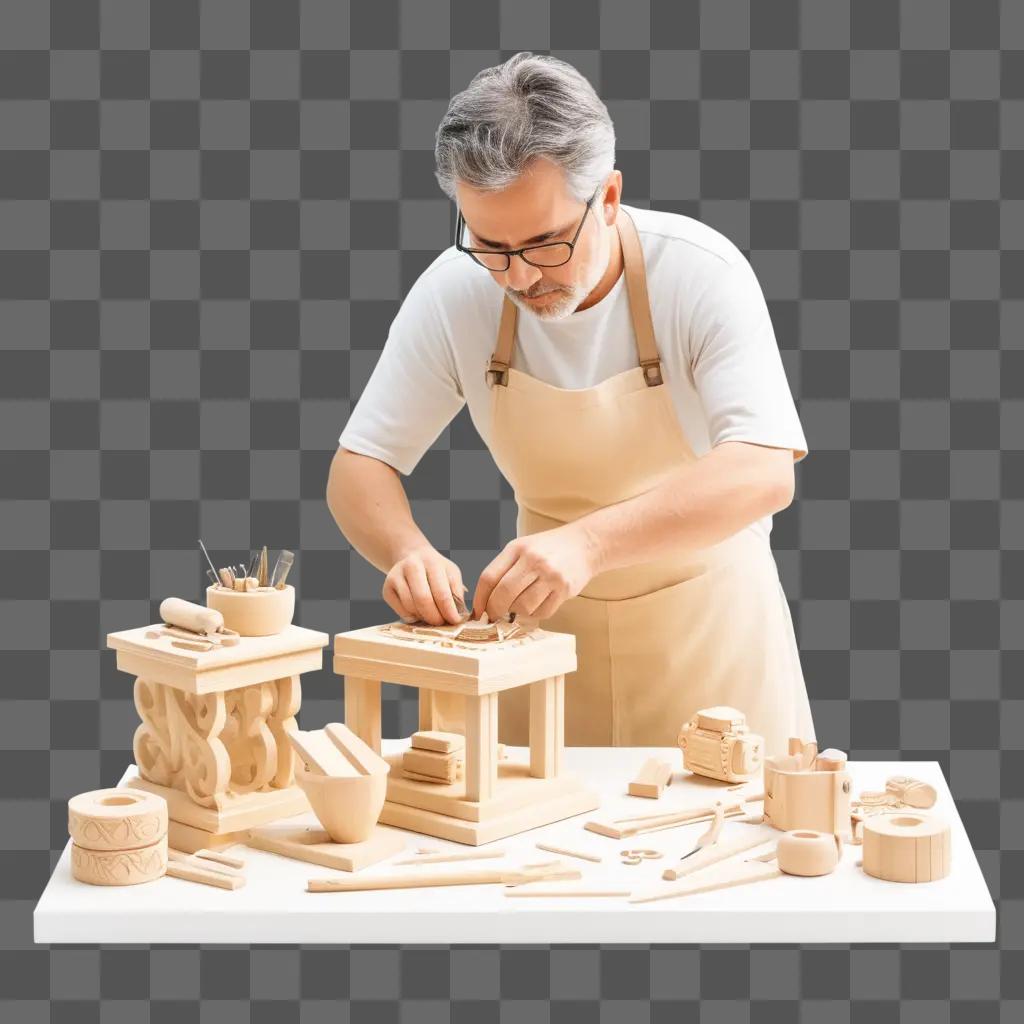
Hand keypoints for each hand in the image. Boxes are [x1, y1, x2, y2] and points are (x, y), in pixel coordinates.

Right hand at [383, 546, 465, 625]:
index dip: (449, 611)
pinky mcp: (386, 589)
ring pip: (411, 607)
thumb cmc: (436, 569)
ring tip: (432, 617)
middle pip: (423, 600)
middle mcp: (411, 566)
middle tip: (442, 623)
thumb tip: (459, 616)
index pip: (441, 592)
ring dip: (424, 618)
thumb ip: (456, 593)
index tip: (455, 621)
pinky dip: (413, 618)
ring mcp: (395, 577)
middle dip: (435, 617)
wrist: (411, 556)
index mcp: (431, 562)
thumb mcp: (451, 574)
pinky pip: (401, 611)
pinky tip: (420, 613)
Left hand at [472, 523, 600, 621]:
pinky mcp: (564, 589)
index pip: (489, 577)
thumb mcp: (523, 548)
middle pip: (503, 594)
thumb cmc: (549, 549)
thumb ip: (504, 568)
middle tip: (494, 616)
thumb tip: (485, 600)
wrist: (585, 544)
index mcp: (517, 548)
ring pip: (523, 606)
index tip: (478, 611)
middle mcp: (533, 560)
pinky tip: (536, 605)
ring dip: (517, 612)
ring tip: (519, 606)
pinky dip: (534, 614)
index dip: (479, 598)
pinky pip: (542, 612)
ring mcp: (550, 575)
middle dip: (495, 610)